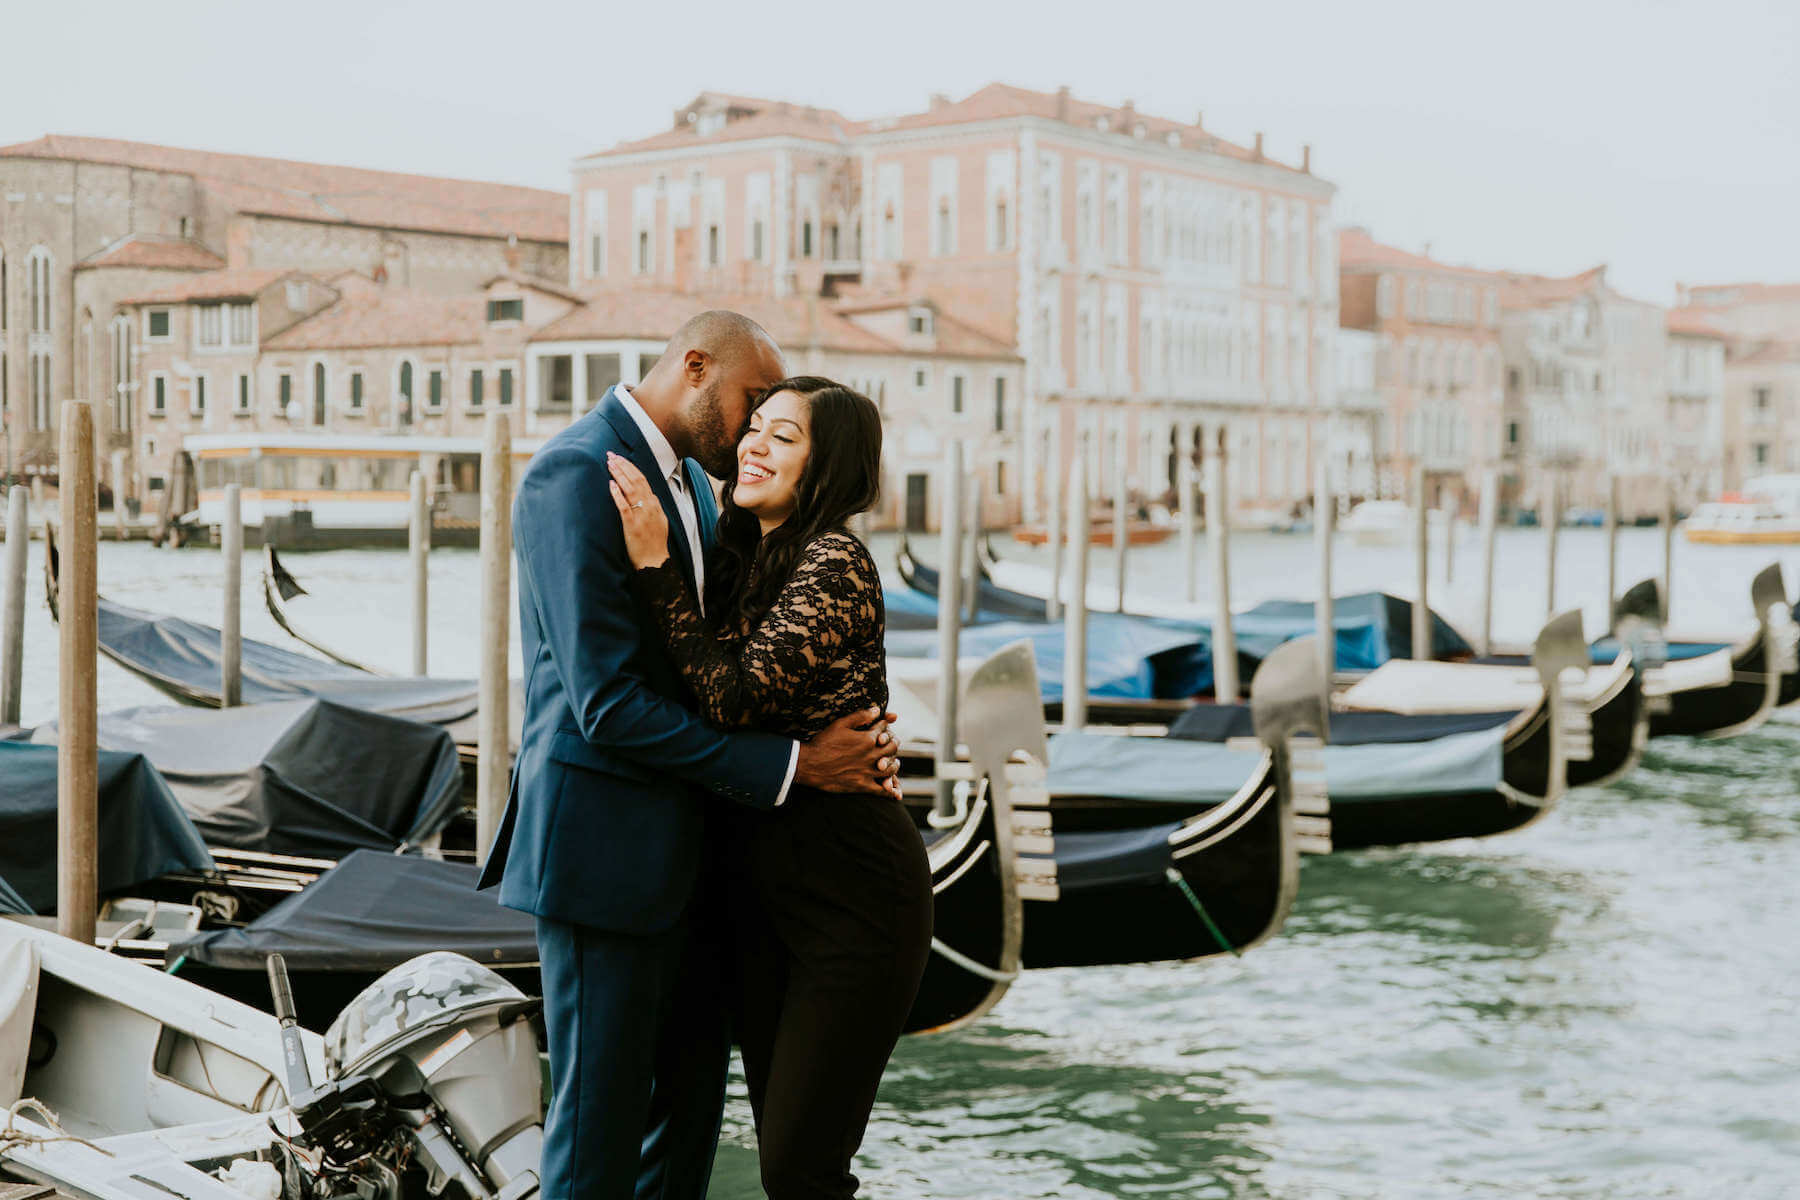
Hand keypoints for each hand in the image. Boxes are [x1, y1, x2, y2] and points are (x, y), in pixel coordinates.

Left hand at [606, 452, 668, 568]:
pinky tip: (611, 484)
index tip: (620, 458)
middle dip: (623, 465)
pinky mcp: (632, 525)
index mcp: (655, 504)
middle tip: (611, 455)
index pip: (643, 479)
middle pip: (636, 479)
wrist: (655, 561)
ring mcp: (641, 515)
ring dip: (619, 474)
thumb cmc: (655, 543)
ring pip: (630, 488)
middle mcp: (649, 506)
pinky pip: (624, 506)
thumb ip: (653, 507)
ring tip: (609, 463)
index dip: (630, 467)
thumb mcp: (659, 521)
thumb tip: (649, 496)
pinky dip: (617, 494)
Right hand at [796, 706, 900, 796]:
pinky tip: (893, 791)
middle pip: (892, 749)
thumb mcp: (840, 724)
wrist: (810, 764)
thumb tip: (876, 709)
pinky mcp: (861, 785)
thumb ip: (860, 716)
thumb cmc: (823, 742)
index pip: (885, 730)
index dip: (886, 727)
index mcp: (867, 739)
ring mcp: (867, 771)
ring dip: (894, 765)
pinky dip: (890, 791)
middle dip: (894, 744)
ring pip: (890, 768)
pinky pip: (881, 790)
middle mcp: (871, 755)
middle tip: (893, 744)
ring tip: (893, 763)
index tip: (886, 726)